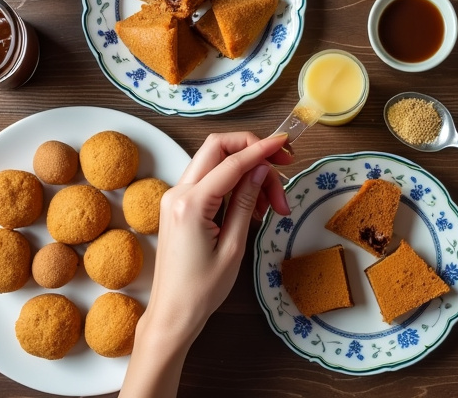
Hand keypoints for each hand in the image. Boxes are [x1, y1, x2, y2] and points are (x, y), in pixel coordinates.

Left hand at [148, 131, 291, 340]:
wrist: (172, 313)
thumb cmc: (202, 289)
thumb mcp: (234, 246)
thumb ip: (246, 202)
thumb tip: (260, 170)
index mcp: (191, 204)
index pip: (232, 162)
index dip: (261, 150)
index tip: (284, 143)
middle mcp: (178, 193)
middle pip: (217, 148)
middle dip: (252, 150)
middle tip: (282, 166)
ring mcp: (175, 197)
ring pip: (215, 163)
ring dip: (246, 172)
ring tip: (272, 205)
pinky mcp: (178, 206)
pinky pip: (209, 181)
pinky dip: (233, 184)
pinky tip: (253, 208)